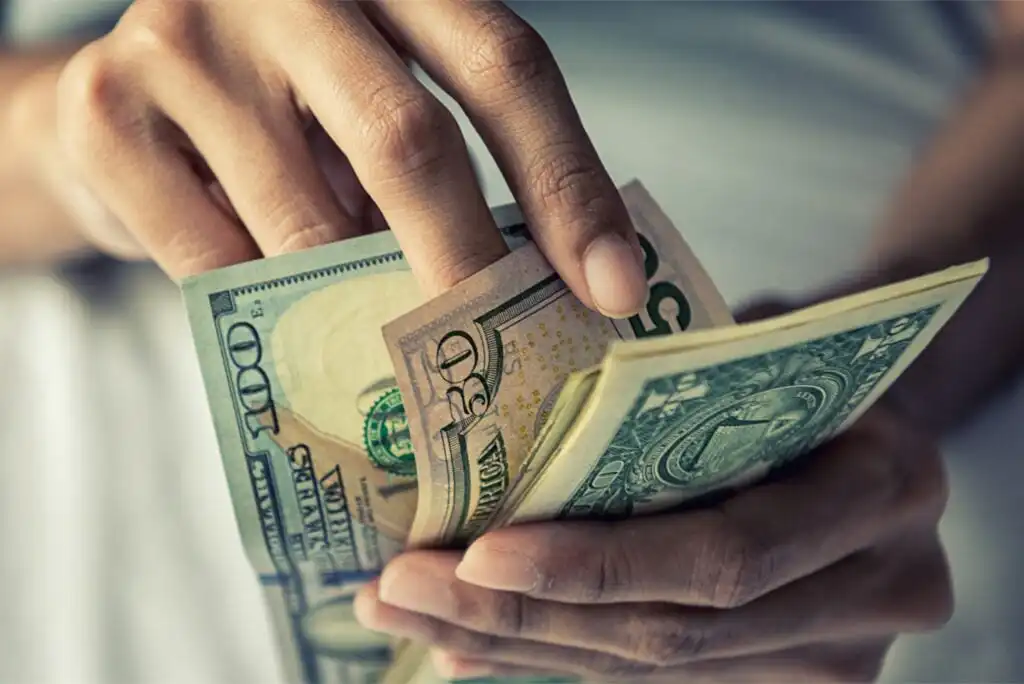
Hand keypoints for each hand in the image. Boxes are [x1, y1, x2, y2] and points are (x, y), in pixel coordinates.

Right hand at [42, 0, 645, 311]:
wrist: (113, 103)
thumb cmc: (278, 116)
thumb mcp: (369, 105)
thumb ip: (440, 160)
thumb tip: (543, 289)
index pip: (505, 66)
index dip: (567, 183)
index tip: (613, 290)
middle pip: (409, 139)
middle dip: (472, 268)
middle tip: (511, 371)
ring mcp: (187, 38)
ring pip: (308, 221)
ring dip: (365, 309)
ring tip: (403, 361)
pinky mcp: (109, 113)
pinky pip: (216, 265)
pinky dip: (269, 316)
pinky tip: (292, 331)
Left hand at [354, 407, 952, 681]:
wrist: (873, 420)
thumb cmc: (797, 363)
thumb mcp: (752, 348)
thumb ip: (667, 396)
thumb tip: (495, 436)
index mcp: (882, 489)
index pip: (723, 555)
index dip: (595, 567)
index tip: (473, 553)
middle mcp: (878, 590)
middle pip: (673, 633)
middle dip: (522, 618)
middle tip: (400, 590)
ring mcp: (838, 654)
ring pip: (654, 672)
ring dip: (519, 647)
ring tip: (411, 615)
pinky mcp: (786, 680)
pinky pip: (658, 683)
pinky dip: (556, 660)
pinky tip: (469, 648)